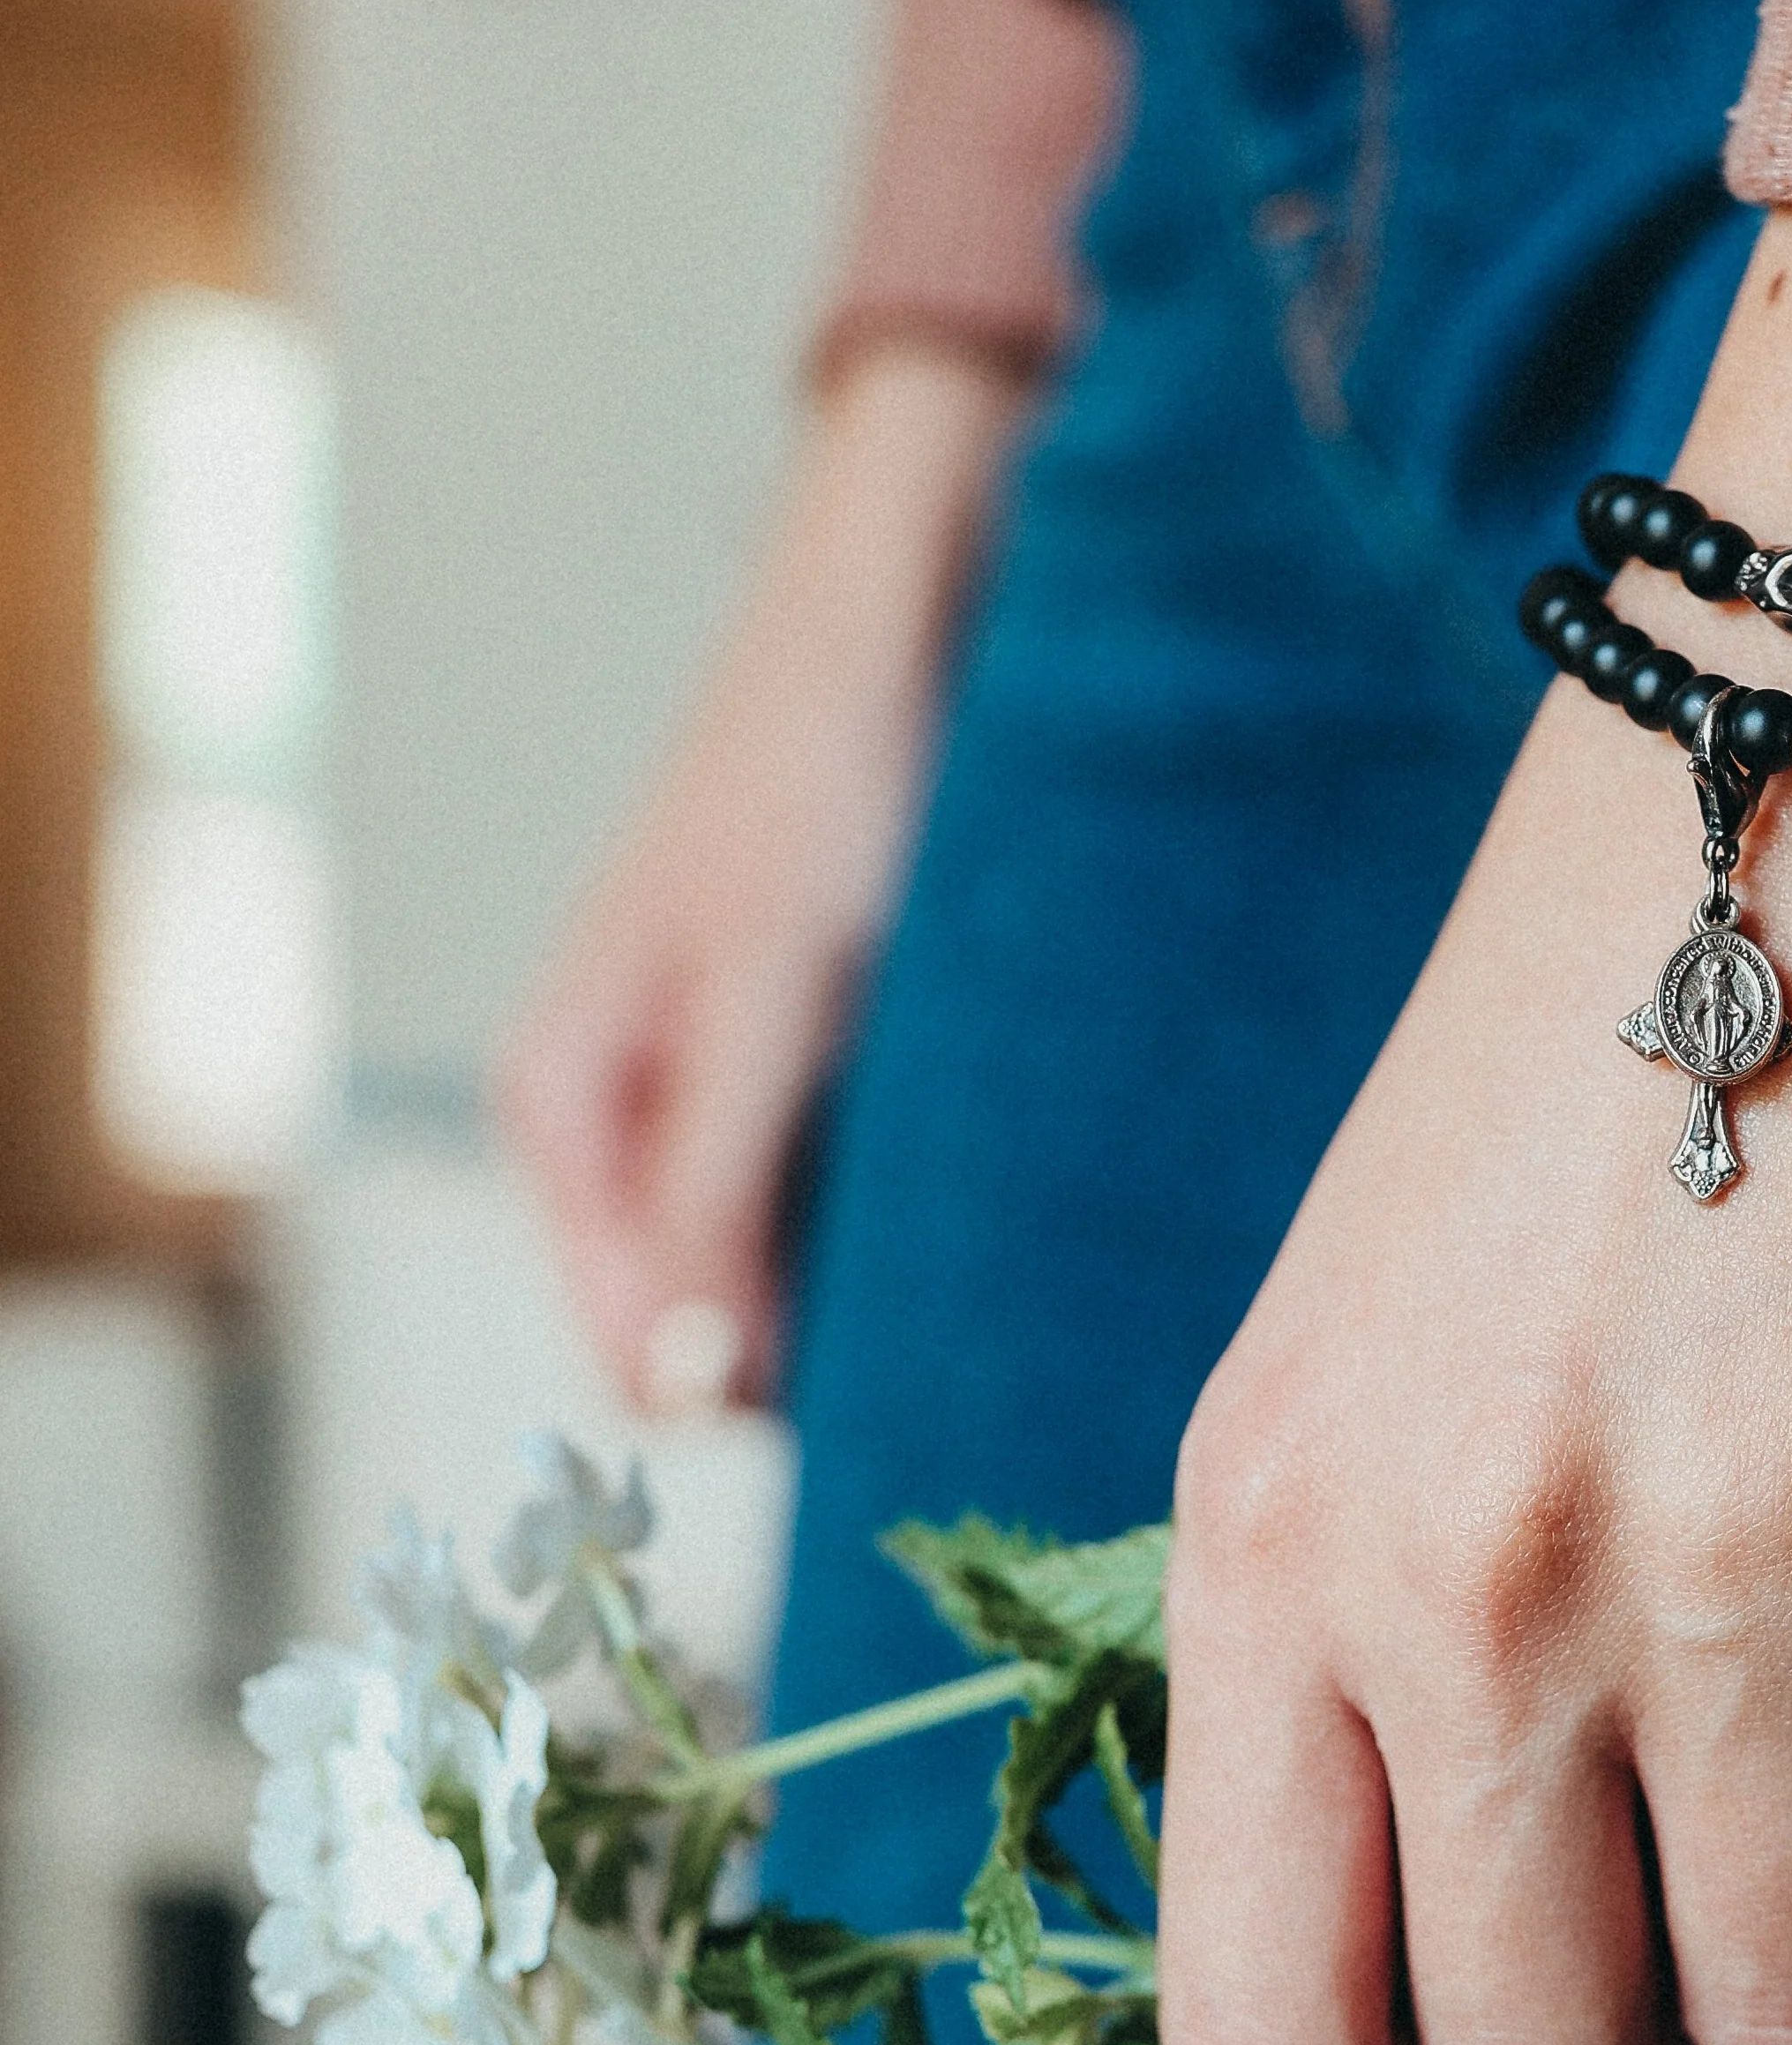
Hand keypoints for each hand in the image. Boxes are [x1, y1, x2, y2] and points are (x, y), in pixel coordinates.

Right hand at [498, 342, 1032, 1411]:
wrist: (898, 624)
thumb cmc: (816, 778)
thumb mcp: (764, 998)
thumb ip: (713, 1188)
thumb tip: (682, 1383)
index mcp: (562, 1107)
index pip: (629, 1342)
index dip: (737, 1399)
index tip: (871, 1420)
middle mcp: (623, 1119)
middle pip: (696, 1320)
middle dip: (801, 1356)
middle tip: (949, 1360)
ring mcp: (711, 1098)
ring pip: (769, 1270)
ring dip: (856, 1295)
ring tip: (974, 1287)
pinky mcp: (795, 1070)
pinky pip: (825, 1202)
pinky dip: (887, 1226)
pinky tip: (975, 1221)